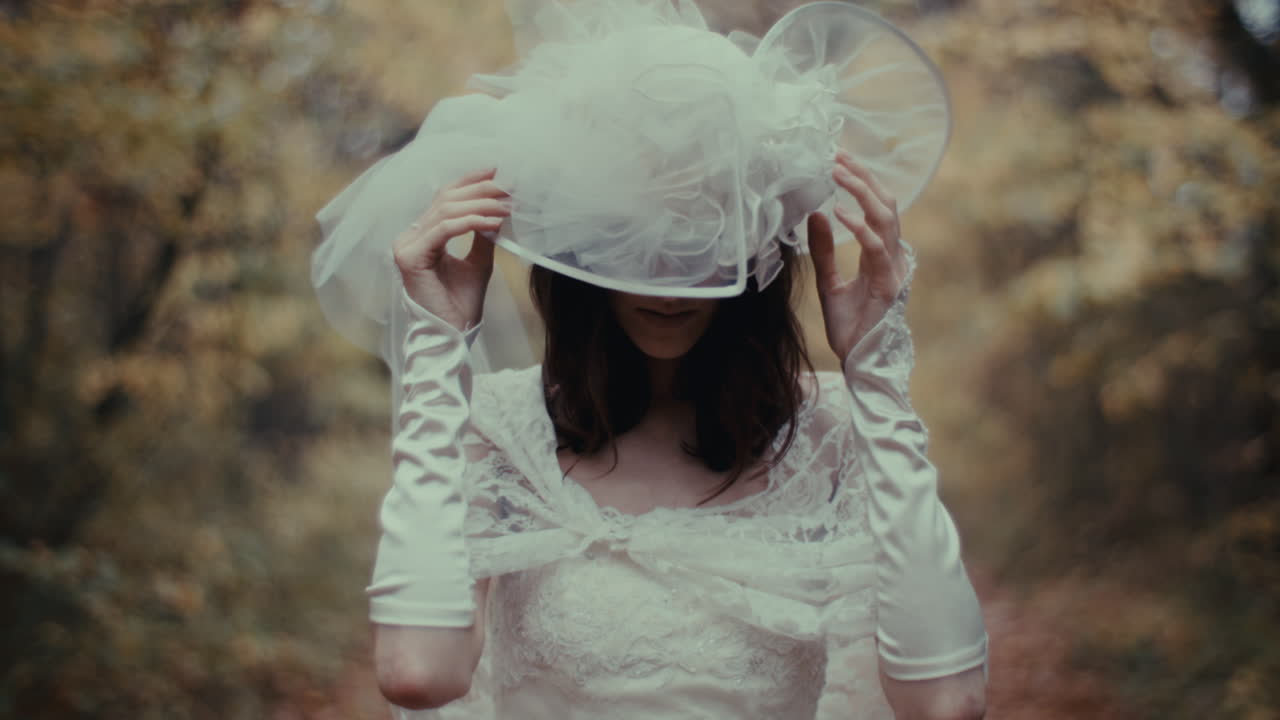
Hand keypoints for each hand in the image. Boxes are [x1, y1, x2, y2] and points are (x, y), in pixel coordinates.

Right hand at [393, 168, 510, 331]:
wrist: (453, 336)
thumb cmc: (462, 305)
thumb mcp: (479, 262)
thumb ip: (483, 235)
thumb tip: (497, 209)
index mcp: (422, 236)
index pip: (445, 198)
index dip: (470, 182)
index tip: (498, 172)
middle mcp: (410, 237)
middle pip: (446, 200)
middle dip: (481, 190)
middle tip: (510, 186)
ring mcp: (406, 245)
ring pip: (446, 211)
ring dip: (481, 205)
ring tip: (508, 205)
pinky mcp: (410, 256)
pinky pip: (444, 229)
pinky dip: (471, 222)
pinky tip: (494, 221)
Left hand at [807, 151, 911, 360]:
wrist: (858, 361)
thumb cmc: (849, 325)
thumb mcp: (829, 281)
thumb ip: (824, 249)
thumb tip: (816, 214)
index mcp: (881, 254)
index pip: (878, 207)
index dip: (862, 181)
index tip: (838, 158)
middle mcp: (893, 257)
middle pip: (886, 204)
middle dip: (863, 176)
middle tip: (837, 154)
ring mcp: (893, 269)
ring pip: (886, 218)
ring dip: (861, 192)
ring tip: (837, 172)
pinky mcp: (888, 285)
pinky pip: (876, 248)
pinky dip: (859, 227)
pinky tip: (839, 211)